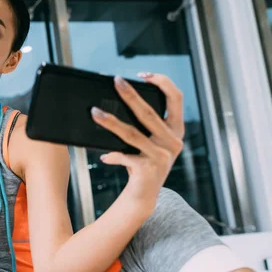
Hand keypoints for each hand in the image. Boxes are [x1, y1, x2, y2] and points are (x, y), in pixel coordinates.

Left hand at [90, 72, 184, 207]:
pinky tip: (104, 157)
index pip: (176, 98)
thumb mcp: (147, 142)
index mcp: (175, 129)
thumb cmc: (142, 163)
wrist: (143, 195)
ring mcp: (162, 156)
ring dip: (111, 122)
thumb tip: (113, 103)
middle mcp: (173, 141)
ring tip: (94, 112)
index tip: (143, 75)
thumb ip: (141, 125)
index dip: (162, 83)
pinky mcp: (149, 169)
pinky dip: (113, 156)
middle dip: (131, 94)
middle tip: (115, 81)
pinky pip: (125, 156)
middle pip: (149, 112)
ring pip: (132, 133)